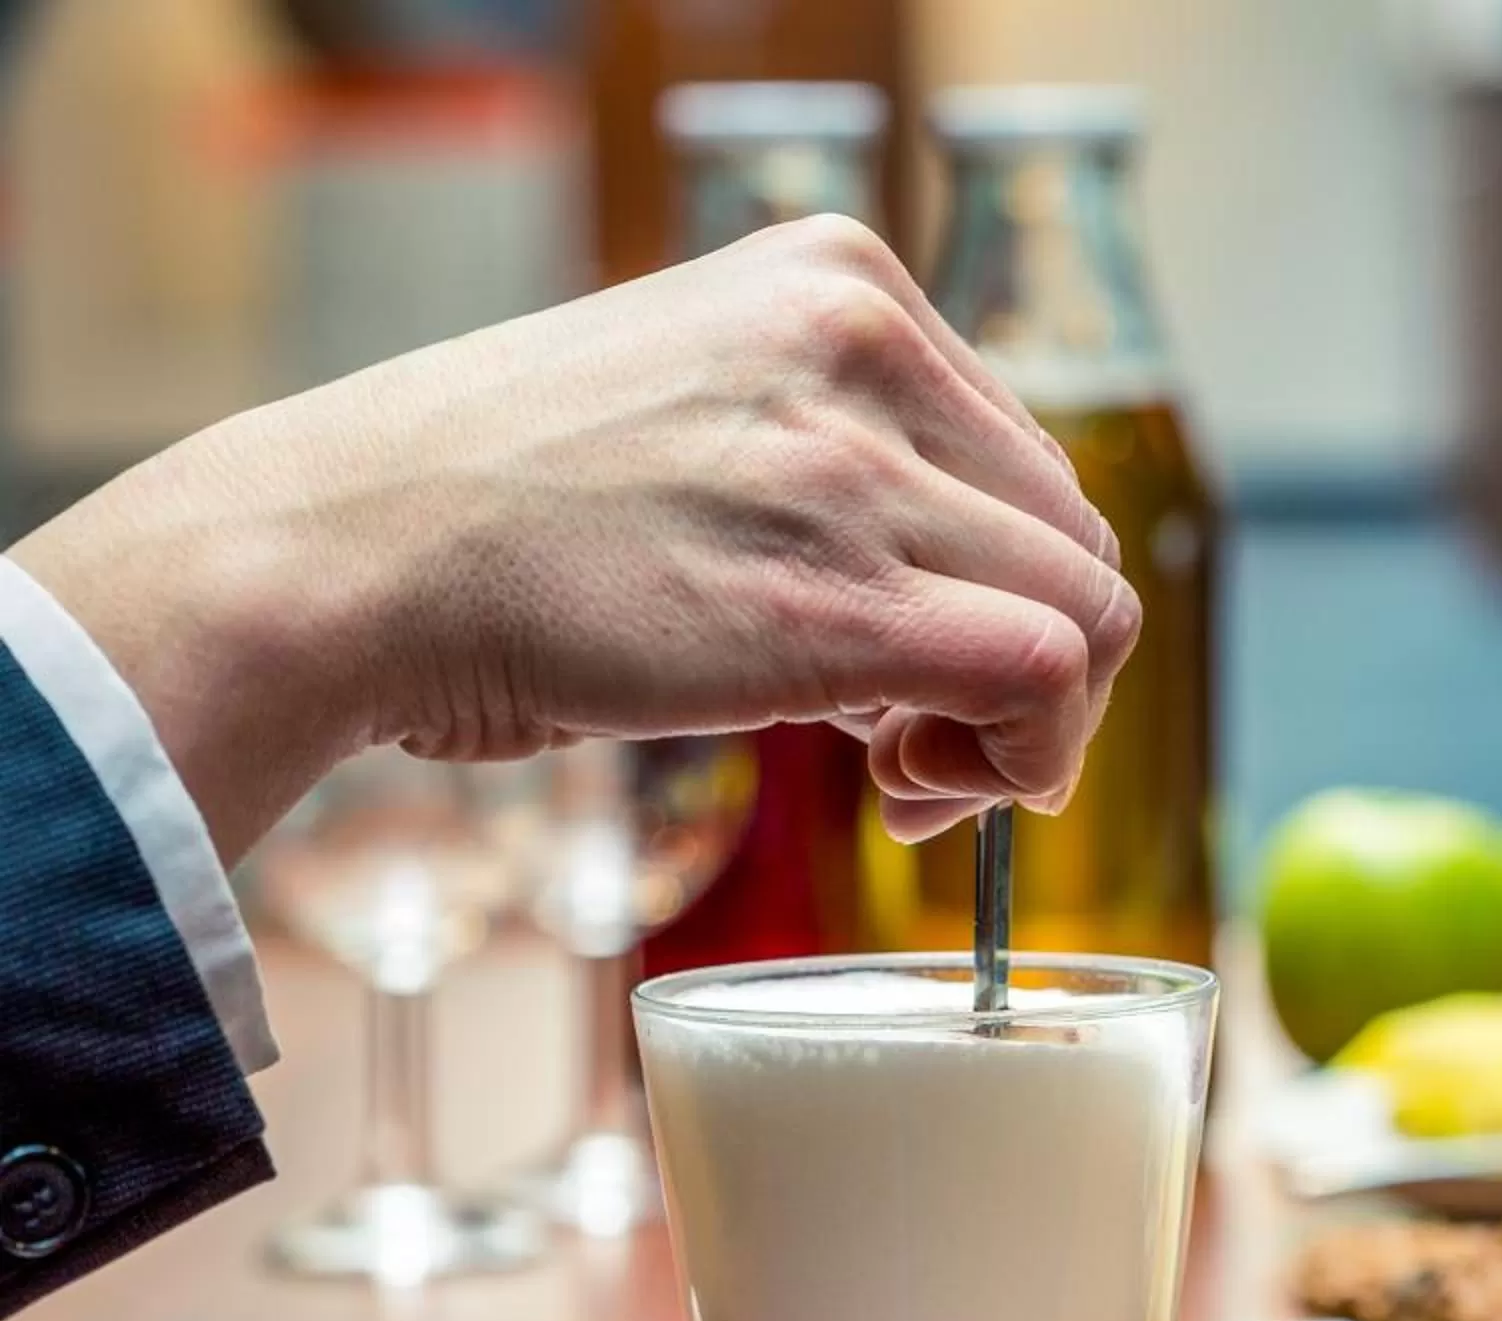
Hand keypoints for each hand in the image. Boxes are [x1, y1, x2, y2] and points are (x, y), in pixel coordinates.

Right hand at [11, 217, 1138, 859]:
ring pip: (1084, 611)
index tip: (916, 668)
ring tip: (897, 773)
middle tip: (908, 749)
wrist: (343, 555)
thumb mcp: (697, 410)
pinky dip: (1020, 757)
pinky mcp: (840, 596)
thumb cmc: (496, 515)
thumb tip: (977, 601)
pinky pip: (1045, 672)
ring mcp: (855, 466)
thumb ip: (839, 461)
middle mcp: (864, 345)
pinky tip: (906, 791)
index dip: (999, 585)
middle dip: (1024, 664)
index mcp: (838, 275)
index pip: (1024, 457)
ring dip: (1022, 726)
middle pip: (1068, 537)